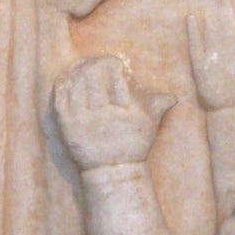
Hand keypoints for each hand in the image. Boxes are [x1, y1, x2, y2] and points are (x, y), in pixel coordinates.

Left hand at [52, 55, 173, 169]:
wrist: (113, 170)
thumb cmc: (134, 144)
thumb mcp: (150, 124)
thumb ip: (158, 105)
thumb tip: (173, 97)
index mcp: (124, 108)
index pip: (114, 75)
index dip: (113, 64)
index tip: (114, 64)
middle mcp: (102, 113)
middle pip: (92, 75)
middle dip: (95, 65)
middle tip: (96, 64)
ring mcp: (83, 119)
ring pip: (75, 84)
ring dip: (78, 72)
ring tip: (82, 68)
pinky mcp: (67, 126)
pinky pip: (60, 98)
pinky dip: (63, 85)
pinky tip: (67, 78)